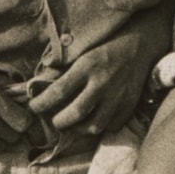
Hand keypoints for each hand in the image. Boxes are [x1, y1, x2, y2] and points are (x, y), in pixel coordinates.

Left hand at [27, 24, 153, 137]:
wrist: (140, 44)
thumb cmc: (105, 47)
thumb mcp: (83, 54)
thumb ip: (66, 72)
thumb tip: (43, 90)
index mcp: (87, 66)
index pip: (59, 91)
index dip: (42, 103)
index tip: (34, 107)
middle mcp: (102, 83)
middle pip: (76, 113)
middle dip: (60, 122)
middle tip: (55, 121)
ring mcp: (118, 96)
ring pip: (94, 125)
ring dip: (78, 129)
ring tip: (73, 125)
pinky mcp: (129, 105)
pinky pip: (111, 126)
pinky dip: (100, 127)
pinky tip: (94, 120)